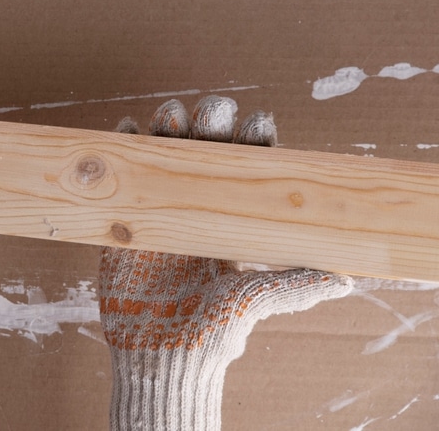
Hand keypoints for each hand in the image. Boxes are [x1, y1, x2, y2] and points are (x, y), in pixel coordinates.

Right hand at [101, 97, 351, 429]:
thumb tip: (343, 279)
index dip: (251, 142)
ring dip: (167, 128)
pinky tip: (127, 131)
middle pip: (203, 151)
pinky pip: (123, 176)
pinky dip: (122, 150)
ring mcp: (158, 209)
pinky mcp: (124, 219)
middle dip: (209, 123)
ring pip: (163, 156)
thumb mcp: (253, 303)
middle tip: (213, 112)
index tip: (257, 123)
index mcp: (231, 221)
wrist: (160, 355)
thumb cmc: (213, 332)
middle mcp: (196, 208)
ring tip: (171, 115)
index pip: (245, 170)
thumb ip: (291, 287)